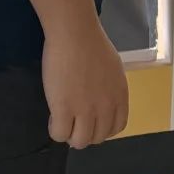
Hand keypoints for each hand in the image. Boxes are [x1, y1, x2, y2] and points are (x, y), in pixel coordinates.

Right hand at [42, 17, 128, 148]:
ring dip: (70, 134)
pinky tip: (53, 115)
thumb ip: (109, 90)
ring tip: (63, 119)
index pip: (117, 127)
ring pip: (79, 142)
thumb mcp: (112, 69)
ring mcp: (85, 110)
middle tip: (74, 120)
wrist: (75, 32)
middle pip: (97, 137)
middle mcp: (106, 106)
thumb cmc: (92, 43)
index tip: (92, 121)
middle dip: (85, 132)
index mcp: (120, 95)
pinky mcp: (63, 109)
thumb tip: (100, 105)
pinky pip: (59, 135)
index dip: (103, 128)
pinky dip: (55, 129)